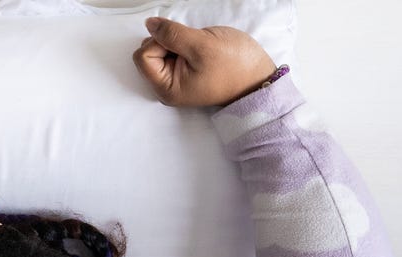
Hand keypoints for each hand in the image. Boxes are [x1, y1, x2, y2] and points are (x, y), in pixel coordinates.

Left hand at [132, 18, 276, 106]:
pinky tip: (198, 49)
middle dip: (167, 41)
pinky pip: (172, 50)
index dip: (159, 42)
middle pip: (148, 52)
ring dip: (176, 41)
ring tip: (199, 48)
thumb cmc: (235, 66)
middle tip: (193, 46)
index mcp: (166, 88)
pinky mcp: (183, 71)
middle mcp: (166, 86)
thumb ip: (172, 34)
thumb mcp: (202, 45)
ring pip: (160, 49)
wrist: (258, 78)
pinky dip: (182, 44)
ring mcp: (175, 79)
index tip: (183, 44)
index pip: (143, 56)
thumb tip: (150, 24)